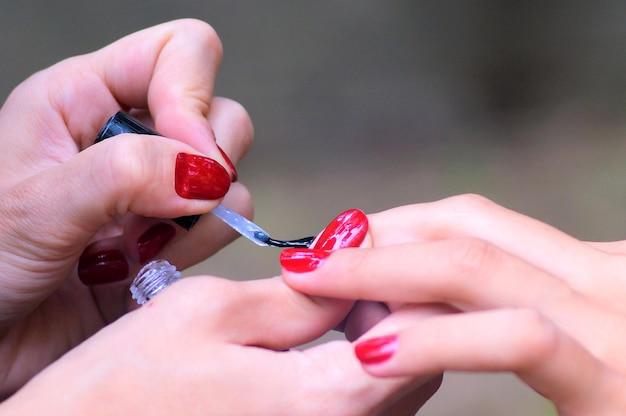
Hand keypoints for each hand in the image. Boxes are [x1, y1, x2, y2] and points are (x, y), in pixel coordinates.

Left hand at [0, 19, 252, 394]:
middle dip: (209, 164)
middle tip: (170, 207)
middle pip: (219, 112)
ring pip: (228, 175)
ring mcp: (154, 189)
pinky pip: (222, 227)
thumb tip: (208, 173)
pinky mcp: (169, 238)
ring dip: (202, 217)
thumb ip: (124, 173)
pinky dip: (199, 250)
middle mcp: (128, 136)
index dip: (194, 98)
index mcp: (84, 97)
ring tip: (142, 249)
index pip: (180, 54)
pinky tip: (150, 269)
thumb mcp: (38, 206)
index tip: (188, 157)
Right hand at [0, 276, 439, 415]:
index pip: (415, 336)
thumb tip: (347, 265)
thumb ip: (295, 297)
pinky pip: (362, 411)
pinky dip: (356, 370)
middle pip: (415, 369)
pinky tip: (316, 345)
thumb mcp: (206, 313)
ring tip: (330, 304)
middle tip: (349, 274)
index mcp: (321, 404)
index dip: (404, 283)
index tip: (378, 249)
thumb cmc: (124, 387)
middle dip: (395, 310)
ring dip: (378, 339)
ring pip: (394, 392)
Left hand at [282, 194, 625, 413]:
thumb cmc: (618, 393)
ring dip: (384, 271)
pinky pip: (517, 339)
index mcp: (587, 271)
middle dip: (377, 237)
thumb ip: (503, 314)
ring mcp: (613, 321)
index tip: (342, 245)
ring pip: (478, 266)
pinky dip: (438, 341)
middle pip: (467, 230)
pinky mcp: (614, 378)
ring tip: (315, 283)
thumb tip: (402, 311)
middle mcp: (604, 278)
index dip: (398, 226)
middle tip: (309, 255)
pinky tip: (375, 353)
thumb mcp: (574, 340)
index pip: (475, 223)